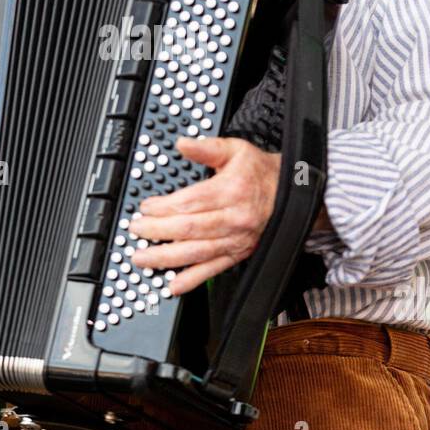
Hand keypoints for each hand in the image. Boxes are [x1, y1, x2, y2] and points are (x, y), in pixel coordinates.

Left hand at [130, 136, 280, 295]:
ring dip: (166, 258)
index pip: (190, 202)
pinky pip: (212, 270)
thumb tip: (183, 144)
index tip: (145, 208)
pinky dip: (191, 280)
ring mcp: (236, 239)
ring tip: (142, 258)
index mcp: (231, 191)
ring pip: (196, 252)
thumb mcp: (236, 150)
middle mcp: (234, 218)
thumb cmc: (260, 173)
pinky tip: (172, 285)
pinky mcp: (238, 253)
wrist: (293, 194)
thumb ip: (207, 147)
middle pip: (189, 228)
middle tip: (136, 231)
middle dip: (157, 231)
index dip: (163, 207)